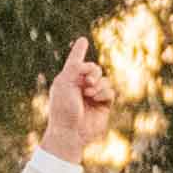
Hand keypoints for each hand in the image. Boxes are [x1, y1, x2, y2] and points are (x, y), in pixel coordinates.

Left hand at [36, 35, 117, 163]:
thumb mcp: (63, 83)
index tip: (83, 40)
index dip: (79, 51)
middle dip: (93, 71)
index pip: (75, 62)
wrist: (71, 131)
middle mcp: (81, 87)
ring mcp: (93, 96)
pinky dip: (104, 93)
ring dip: (98, 84)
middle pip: (94, 69)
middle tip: (88, 81)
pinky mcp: (103, 105)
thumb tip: (89, 65)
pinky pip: (110, 91)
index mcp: (68, 80)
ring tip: (89, 94)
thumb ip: (75, 68)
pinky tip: (95, 99)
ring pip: (104, 80)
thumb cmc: (62, 108)